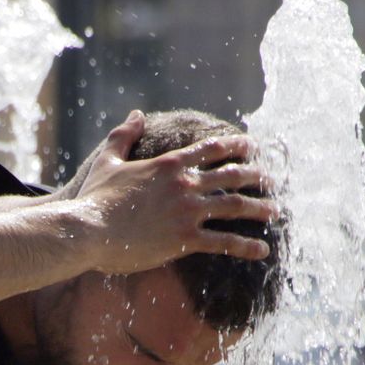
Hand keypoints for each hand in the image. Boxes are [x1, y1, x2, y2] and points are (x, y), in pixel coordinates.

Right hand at [67, 111, 278, 274]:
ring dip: (260, 208)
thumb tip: (136, 114)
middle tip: (271, 179)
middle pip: (231, 175)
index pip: (211, 149)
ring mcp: (188, 212)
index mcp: (169, 164)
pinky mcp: (185, 238)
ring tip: (275, 210)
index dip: (235, 145)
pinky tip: (263, 250)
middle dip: (255, 176)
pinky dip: (247, 246)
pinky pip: (225, 242)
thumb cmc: (95, 198)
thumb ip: (123, 135)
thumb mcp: (107, 161)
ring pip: (236, 206)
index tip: (252, 146)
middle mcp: (184, 184)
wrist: (89, 230)